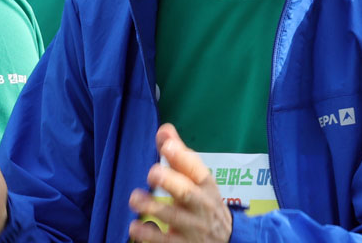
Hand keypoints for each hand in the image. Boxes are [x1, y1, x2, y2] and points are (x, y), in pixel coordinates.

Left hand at [128, 124, 231, 242]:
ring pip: (174, 217)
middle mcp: (201, 205)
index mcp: (206, 186)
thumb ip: (179, 156)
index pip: (196, 169)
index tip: (167, 145)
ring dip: (153, 207)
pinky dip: (148, 235)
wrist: (226, 241)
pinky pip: (165, 241)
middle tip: (152, 172)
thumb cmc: (204, 204)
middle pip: (188, 192)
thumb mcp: (198, 181)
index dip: (182, 157)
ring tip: (135, 198)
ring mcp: (193, 227)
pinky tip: (135, 227)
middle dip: (170, 181)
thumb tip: (164, 130)